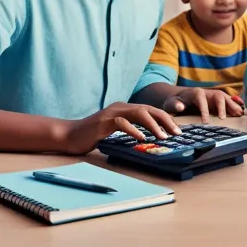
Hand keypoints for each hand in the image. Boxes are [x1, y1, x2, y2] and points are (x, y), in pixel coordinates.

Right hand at [61, 102, 182, 154]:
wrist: (69, 136)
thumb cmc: (92, 136)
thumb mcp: (116, 132)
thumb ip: (130, 130)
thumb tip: (151, 139)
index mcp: (125, 109)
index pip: (151, 110)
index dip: (166, 119)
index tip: (177, 131)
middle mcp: (121, 107)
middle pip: (149, 109)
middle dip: (165, 120)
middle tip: (176, 133)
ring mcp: (112, 113)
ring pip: (139, 113)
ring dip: (153, 125)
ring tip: (163, 136)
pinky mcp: (103, 122)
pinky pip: (122, 123)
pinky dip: (134, 130)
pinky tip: (142, 138)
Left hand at [162, 88, 244, 122]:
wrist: (180, 97)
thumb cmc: (176, 101)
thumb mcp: (172, 103)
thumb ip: (175, 104)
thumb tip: (180, 107)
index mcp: (196, 93)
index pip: (202, 100)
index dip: (204, 110)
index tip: (205, 122)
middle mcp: (207, 92)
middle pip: (218, 96)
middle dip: (222, 106)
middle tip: (222, 118)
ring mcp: (213, 95)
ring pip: (225, 98)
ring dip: (232, 105)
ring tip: (239, 114)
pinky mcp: (217, 100)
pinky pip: (228, 101)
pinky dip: (234, 105)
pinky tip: (240, 112)